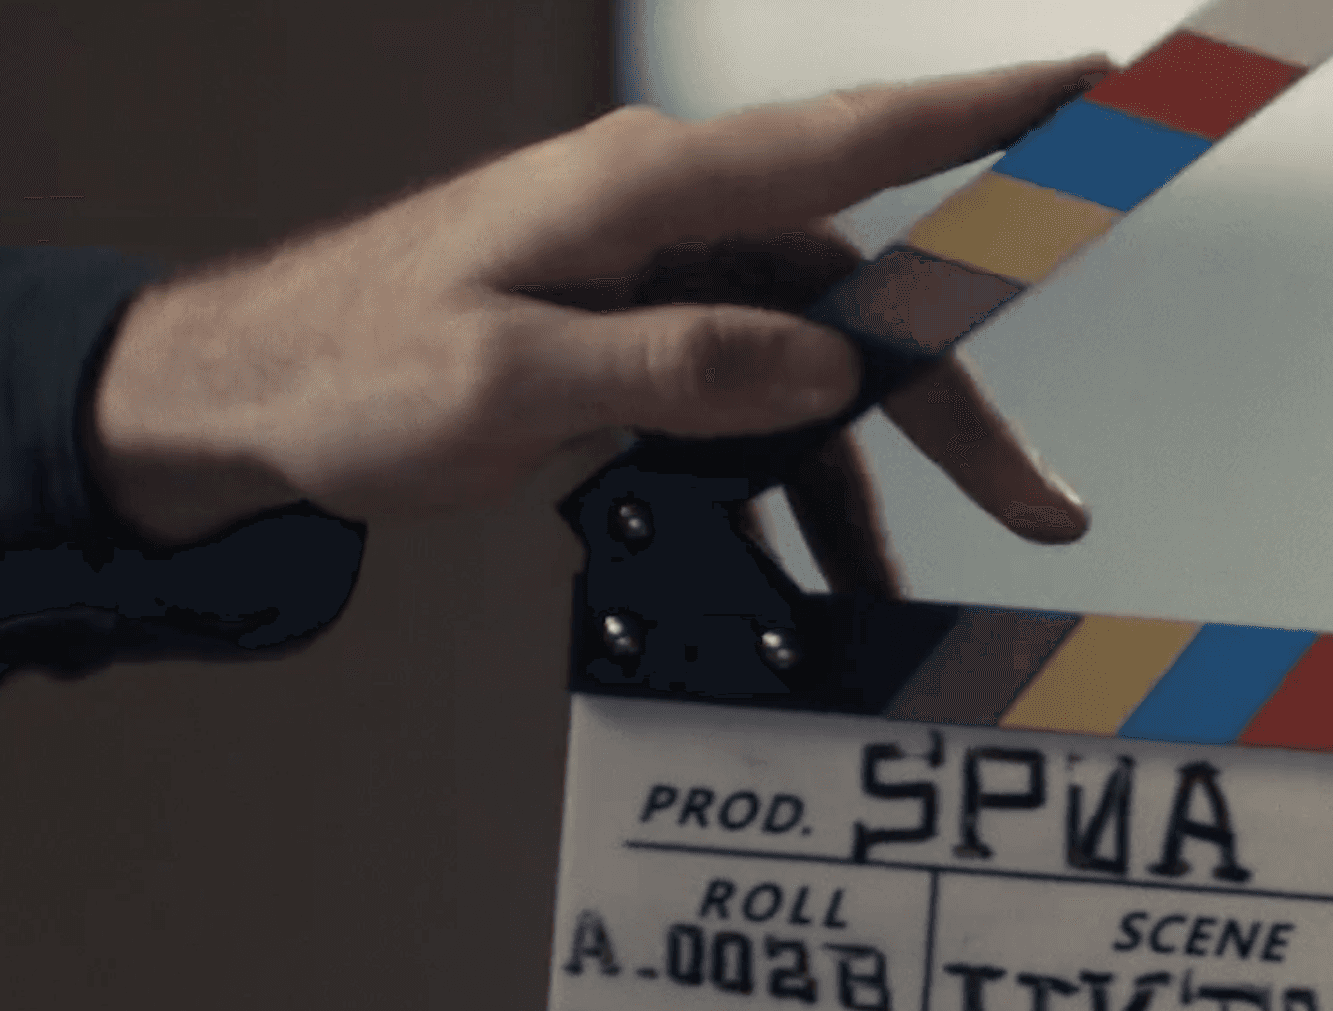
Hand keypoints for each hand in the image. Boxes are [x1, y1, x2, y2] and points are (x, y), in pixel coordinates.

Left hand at [87, 56, 1110, 549]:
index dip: (985, 114)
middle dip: (950, 413)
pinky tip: (792, 580)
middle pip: (858, 305)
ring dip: (857, 487)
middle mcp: (667, 221)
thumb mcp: (505, 380)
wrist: (240, 395)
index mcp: (644, 190)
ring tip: (883, 601)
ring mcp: (654, 282)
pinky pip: (744, 412)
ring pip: (811, 377)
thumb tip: (819, 371)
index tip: (1092, 88)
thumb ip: (672, 368)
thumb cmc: (346, 367)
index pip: (850, 142)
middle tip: (1041, 509)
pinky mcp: (634, 342)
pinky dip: (774, 495)